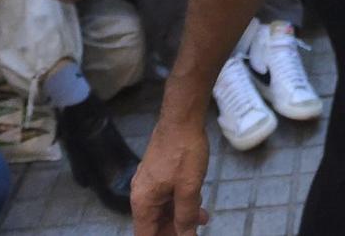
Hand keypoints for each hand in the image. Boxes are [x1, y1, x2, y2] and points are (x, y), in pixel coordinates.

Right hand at [130, 111, 211, 234]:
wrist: (182, 119)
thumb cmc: (183, 152)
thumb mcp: (188, 189)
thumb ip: (186, 217)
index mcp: (143, 201)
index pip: (145, 235)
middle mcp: (142, 194)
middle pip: (154, 225)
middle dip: (174, 231)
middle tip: (194, 231)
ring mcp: (150, 183)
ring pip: (164, 210)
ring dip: (181, 217)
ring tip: (202, 218)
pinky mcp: (159, 174)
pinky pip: (168, 197)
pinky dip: (181, 203)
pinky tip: (198, 203)